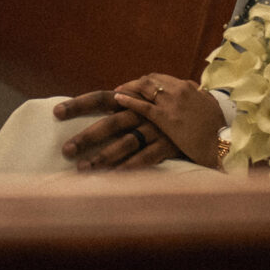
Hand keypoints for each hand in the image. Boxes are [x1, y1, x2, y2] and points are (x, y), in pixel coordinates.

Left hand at [56, 83, 184, 170]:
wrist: (212, 112)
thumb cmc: (173, 104)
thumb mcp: (153, 94)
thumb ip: (132, 95)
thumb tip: (113, 93)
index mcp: (134, 97)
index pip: (101, 98)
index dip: (78, 104)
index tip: (56, 112)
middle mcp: (143, 112)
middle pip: (110, 123)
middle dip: (86, 137)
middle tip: (66, 150)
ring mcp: (157, 129)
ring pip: (125, 143)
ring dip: (103, 156)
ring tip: (83, 168)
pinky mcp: (170, 144)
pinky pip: (147, 157)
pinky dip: (130, 166)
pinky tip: (114, 177)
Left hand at [114, 75, 226, 170]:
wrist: (220, 143)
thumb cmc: (216, 129)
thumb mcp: (208, 106)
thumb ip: (198, 97)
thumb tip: (196, 93)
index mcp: (188, 87)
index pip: (161, 78)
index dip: (146, 82)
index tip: (138, 87)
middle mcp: (178, 90)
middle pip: (149, 80)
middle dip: (134, 84)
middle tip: (124, 90)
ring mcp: (171, 103)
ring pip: (143, 88)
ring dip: (128, 89)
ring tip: (117, 94)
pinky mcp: (165, 117)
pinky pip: (142, 105)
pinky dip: (127, 100)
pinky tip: (117, 100)